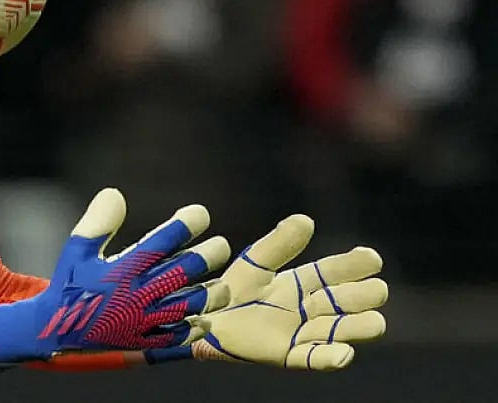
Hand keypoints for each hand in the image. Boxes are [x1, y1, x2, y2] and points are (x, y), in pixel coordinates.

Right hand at [0, 188, 230, 371]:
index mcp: (122, 269)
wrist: (57, 329)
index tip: (200, 214)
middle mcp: (136, 294)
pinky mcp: (144, 342)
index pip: (160, 242)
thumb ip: (98, 222)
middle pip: (182, 273)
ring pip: (189, 306)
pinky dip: (194, 327)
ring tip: (222, 284)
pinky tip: (204, 317)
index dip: (184, 225)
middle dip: (207, 256)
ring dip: (210, 294)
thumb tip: (115, 193)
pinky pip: (178, 337)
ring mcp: (143, 321)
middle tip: (221, 245)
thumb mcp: (77, 248)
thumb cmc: (70, 283)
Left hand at [147, 215, 387, 369]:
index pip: (335, 271)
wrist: (204, 319)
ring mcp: (300, 332)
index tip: (372, 258)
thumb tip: (306, 220)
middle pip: (346, 302)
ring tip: (375, 322)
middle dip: (362, 296)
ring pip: (340, 331)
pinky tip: (344, 353)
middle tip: (375, 290)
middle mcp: (308, 308)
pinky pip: (312, 358)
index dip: (354, 265)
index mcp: (302, 282)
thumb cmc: (231, 290)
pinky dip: (330, 358)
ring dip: (358, 328)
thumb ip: (278, 245)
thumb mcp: (255, 264)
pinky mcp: (287, 355)